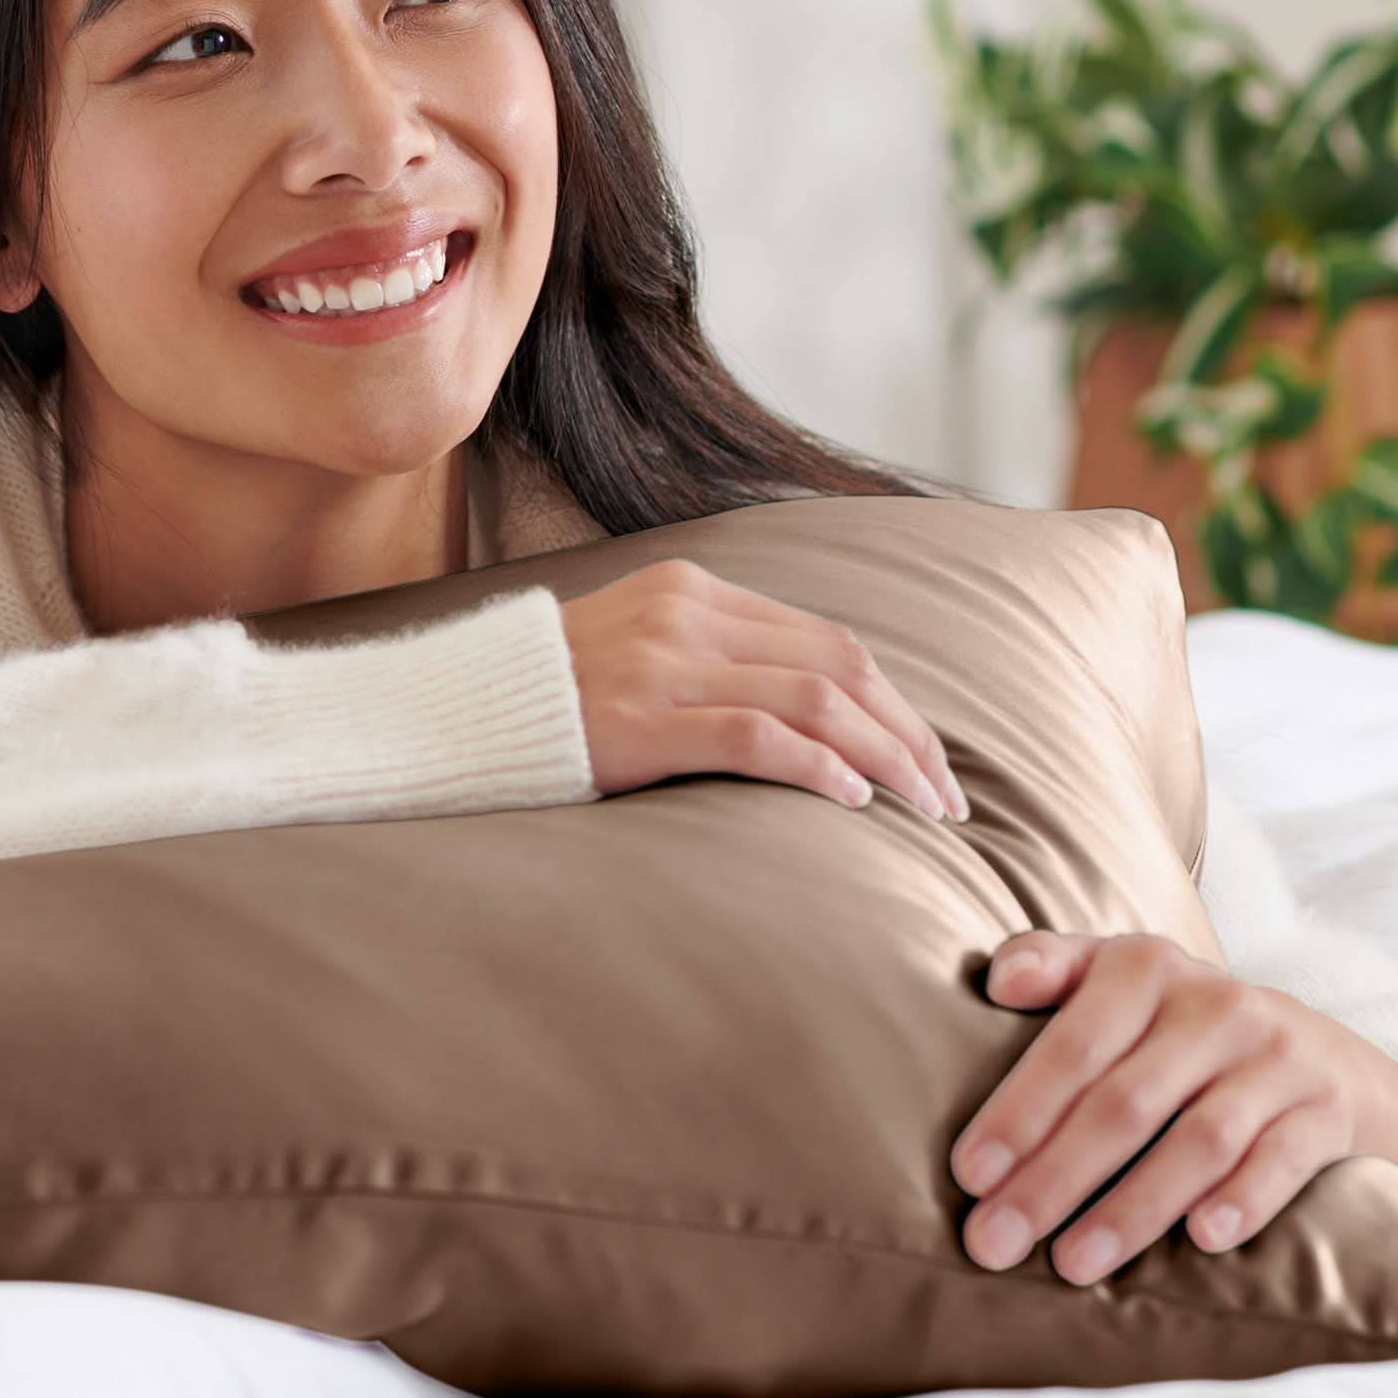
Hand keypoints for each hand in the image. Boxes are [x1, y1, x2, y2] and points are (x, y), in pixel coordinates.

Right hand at [557, 559, 966, 821]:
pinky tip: (851, 801)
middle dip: (906, 733)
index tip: (926, 756)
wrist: (451, 712)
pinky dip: (818, 767)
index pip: (826, 638)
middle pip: (837, 665)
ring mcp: (661, 664)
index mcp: (690, 590)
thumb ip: (710, 662)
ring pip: (813, 699)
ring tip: (920, 807)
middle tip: (945, 797)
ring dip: (884, 757)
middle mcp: (684, 615)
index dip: (892, 700)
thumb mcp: (636, 652)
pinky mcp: (640, 720)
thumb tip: (805, 714)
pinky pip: (756, 737)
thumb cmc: (549, 702)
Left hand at [949, 930, 1383, 1285]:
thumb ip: (1052, 965)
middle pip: (1124, 1104)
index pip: (1072, 1046)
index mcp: (1145, 968)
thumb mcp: (1118, 975)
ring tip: (1071, 1264)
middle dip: (1053, 1179)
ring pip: (1198, 1142)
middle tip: (995, 1242)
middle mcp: (1214, 1007)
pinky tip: (1201, 1241)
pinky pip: (1281, 1162)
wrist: (1324, 1052)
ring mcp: (1276, 1061)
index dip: (1019, 1112)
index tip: (969, 1176)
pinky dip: (1241, 1200)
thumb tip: (998, 981)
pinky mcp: (1326, 1112)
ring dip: (1131, 1209)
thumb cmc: (1179, 1021)